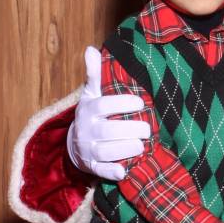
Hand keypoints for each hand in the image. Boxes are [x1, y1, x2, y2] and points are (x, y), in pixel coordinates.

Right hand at [67, 46, 150, 180]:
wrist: (76, 142)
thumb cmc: (92, 113)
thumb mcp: (93, 93)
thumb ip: (95, 74)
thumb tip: (90, 49)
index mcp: (88, 109)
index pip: (103, 105)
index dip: (122, 104)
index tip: (140, 103)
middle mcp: (86, 129)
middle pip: (107, 131)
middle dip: (130, 130)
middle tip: (147, 129)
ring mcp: (87, 149)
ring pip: (105, 151)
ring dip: (125, 150)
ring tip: (141, 145)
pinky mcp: (91, 166)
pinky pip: (100, 171)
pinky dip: (112, 172)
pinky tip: (124, 171)